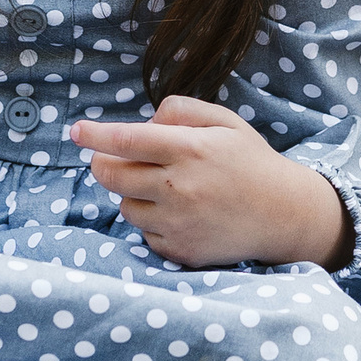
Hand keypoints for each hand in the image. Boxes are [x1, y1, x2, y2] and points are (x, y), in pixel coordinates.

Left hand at [73, 95, 348, 272]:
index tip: (76, 131)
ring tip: (166, 188)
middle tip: (116, 159)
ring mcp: (177, 223)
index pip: (125, 140)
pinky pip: (144, 234)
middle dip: (104, 164)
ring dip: (134, 194)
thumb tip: (142, 121)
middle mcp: (178, 187)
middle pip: (111, 176)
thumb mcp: (224, 122)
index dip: (94, 135)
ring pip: (125, 206)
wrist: (284, 215)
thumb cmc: (250, 162)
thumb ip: (180, 110)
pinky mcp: (179, 251)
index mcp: (189, 150)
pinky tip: (181, 214)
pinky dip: (152, 222)